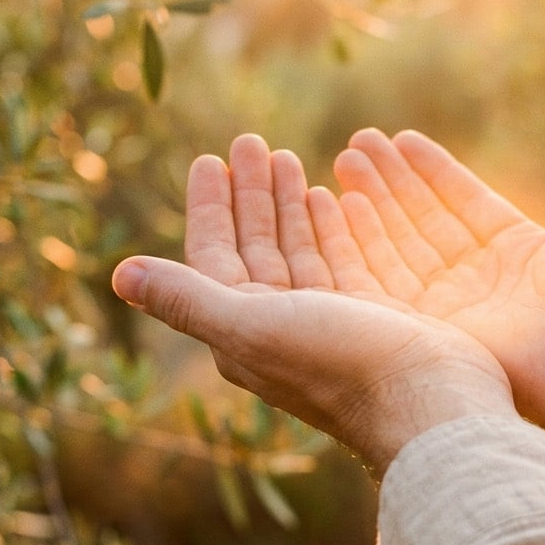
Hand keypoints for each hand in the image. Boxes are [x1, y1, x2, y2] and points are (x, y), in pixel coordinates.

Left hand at [112, 135, 514, 472]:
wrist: (426, 403)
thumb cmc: (338, 364)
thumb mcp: (252, 326)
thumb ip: (187, 298)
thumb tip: (118, 275)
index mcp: (241, 330)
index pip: (213, 257)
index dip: (210, 207)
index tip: (210, 158)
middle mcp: (278, 327)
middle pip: (254, 248)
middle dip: (250, 195)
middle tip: (251, 141)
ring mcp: (325, 322)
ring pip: (296, 252)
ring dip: (287, 205)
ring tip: (286, 157)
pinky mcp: (369, 316)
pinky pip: (340, 261)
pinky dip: (329, 228)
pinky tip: (328, 196)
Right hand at [332, 129, 544, 429]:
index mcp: (519, 251)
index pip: (463, 201)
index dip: (432, 170)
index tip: (400, 139)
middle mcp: (480, 278)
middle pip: (424, 219)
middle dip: (389, 181)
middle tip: (356, 143)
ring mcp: (453, 305)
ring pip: (400, 243)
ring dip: (370, 203)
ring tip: (344, 160)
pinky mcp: (430, 329)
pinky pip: (385, 279)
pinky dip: (362, 242)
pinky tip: (343, 204)